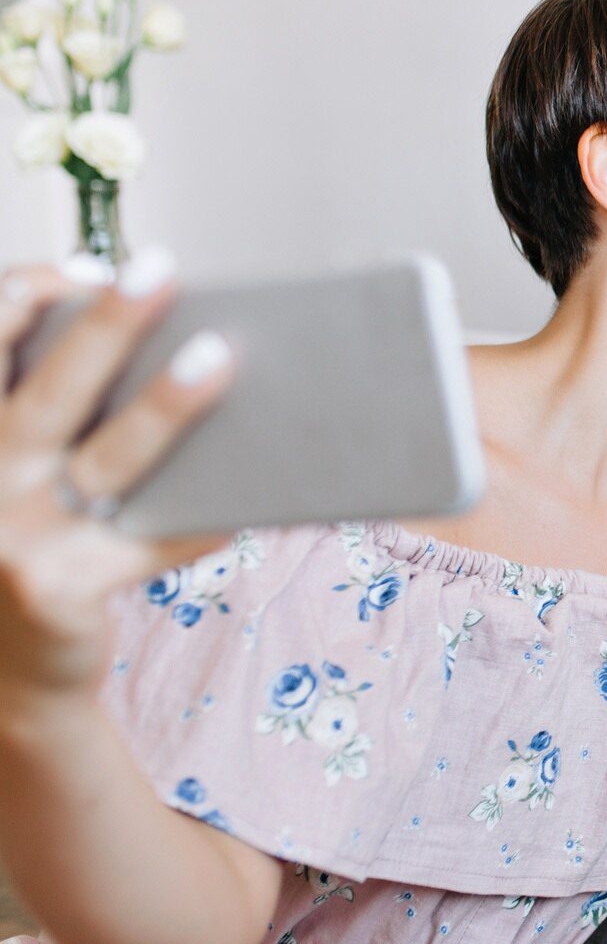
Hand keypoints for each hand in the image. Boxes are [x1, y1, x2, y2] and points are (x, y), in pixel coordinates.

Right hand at [0, 256, 234, 703]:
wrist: (8, 672)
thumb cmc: (30, 542)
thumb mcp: (15, 473)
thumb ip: (55, 417)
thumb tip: (169, 344)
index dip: (22, 297)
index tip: (86, 270)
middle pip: (50, 389)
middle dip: (106, 325)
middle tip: (159, 272)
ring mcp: (15, 536)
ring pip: (107, 460)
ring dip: (164, 407)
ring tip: (218, 358)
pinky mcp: (59, 588)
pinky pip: (148, 543)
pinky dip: (199, 519)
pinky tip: (245, 498)